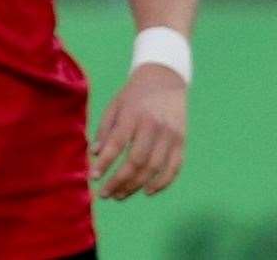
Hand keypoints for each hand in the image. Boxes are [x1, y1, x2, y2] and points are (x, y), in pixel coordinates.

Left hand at [89, 63, 186, 199]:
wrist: (164, 80)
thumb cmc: (133, 95)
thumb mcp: (114, 106)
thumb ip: (104, 129)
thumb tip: (95, 154)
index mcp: (132, 115)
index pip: (117, 144)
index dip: (105, 163)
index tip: (93, 178)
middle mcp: (153, 126)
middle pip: (136, 161)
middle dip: (119, 181)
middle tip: (106, 194)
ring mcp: (171, 135)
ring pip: (154, 168)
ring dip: (136, 186)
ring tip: (120, 195)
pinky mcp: (182, 142)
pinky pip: (174, 168)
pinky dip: (162, 183)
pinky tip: (147, 191)